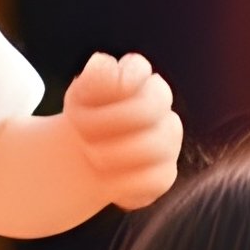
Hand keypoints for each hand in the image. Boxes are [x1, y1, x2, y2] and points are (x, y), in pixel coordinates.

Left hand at [61, 51, 183, 209]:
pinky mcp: (166, 173)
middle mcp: (161, 105)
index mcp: (141, 78)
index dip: (107, 87)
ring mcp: (169, 138)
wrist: (88, 153)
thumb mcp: (80, 94)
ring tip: (92, 158)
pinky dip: (124, 184)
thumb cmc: (87, 115)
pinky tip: (106, 181)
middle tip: (83, 138)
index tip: (83, 103)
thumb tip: (105, 66)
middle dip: (109, 123)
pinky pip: (154, 180)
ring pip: (155, 145)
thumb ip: (94, 77)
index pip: (138, 68)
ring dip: (114, 154)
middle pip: (150, 106)